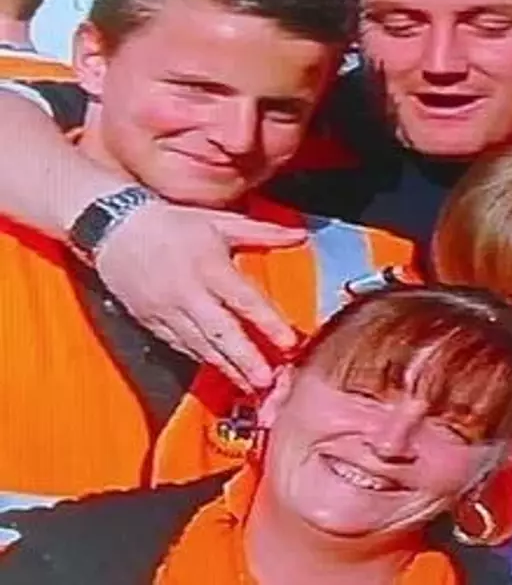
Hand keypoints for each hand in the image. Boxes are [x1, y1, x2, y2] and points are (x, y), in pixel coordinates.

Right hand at [94, 202, 306, 391]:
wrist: (113, 228)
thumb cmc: (171, 223)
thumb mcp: (219, 221)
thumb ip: (263, 231)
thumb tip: (300, 234)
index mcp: (209, 267)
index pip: (243, 300)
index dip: (267, 323)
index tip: (289, 342)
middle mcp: (188, 293)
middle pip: (221, 332)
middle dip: (246, 359)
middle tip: (268, 380)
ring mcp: (167, 311)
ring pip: (200, 345)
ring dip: (227, 367)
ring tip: (250, 386)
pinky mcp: (151, 322)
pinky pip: (180, 346)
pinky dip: (201, 360)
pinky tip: (220, 372)